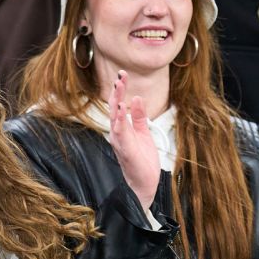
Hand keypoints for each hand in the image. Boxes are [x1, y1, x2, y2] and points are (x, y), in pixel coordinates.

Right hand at [107, 71, 160, 212]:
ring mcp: (119, 140)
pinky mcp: (124, 148)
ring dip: (117, 100)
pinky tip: (122, 108)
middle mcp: (116, 132)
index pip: (118, 104)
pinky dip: (120, 118)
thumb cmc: (142, 161)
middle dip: (117, 90)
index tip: (123, 75)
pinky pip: (120, 131)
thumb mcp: (144, 133)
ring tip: (119, 86)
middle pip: (114, 107)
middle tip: (120, 75)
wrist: (144, 184)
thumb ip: (139, 117)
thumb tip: (136, 98)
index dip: (120, 89)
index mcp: (121, 128)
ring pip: (114, 116)